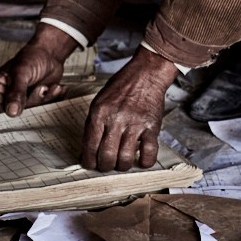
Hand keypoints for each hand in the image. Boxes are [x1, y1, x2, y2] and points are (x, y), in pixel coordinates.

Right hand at [0, 24, 79, 116]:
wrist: (50, 53)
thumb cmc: (31, 57)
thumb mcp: (21, 72)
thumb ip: (16, 92)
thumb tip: (11, 111)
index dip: (7, 113)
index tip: (19, 111)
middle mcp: (9, 96)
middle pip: (17, 113)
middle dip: (33, 101)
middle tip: (41, 88)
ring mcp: (24, 100)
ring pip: (32, 112)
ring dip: (45, 99)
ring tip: (49, 86)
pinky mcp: (38, 102)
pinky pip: (45, 108)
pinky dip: (53, 99)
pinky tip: (56, 88)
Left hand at [81, 46, 177, 171]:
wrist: (145, 74)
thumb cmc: (122, 87)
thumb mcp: (99, 101)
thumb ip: (94, 124)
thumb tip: (88, 149)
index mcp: (100, 113)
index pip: (90, 146)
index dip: (89, 161)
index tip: (91, 164)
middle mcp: (116, 119)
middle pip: (107, 156)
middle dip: (105, 166)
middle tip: (107, 165)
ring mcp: (135, 124)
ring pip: (125, 158)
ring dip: (122, 165)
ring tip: (122, 162)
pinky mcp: (152, 126)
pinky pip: (149, 152)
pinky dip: (145, 162)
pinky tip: (141, 160)